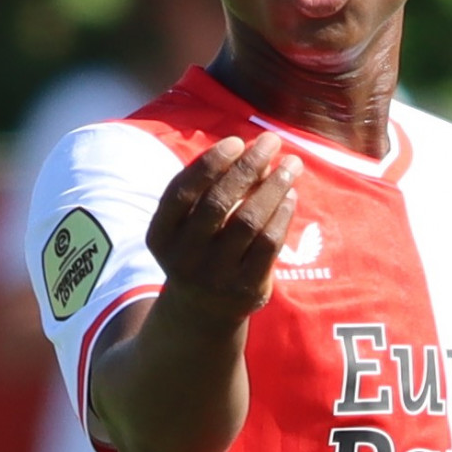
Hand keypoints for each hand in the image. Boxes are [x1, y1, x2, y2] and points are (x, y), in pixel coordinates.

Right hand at [142, 136, 306, 311]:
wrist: (203, 311)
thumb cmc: (199, 249)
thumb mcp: (192, 223)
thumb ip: (216, 188)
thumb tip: (258, 155)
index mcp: (161, 236)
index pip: (182, 192)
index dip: (210, 163)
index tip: (236, 141)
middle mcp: (184, 257)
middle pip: (217, 203)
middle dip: (247, 166)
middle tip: (271, 141)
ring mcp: (215, 276)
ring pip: (248, 221)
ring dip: (273, 187)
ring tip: (290, 165)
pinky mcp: (245, 288)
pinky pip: (268, 244)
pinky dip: (282, 214)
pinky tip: (289, 196)